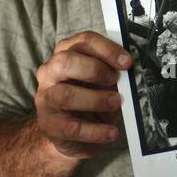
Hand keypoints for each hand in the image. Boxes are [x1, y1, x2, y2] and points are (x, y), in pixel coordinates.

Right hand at [34, 31, 131, 158]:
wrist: (71, 135)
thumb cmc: (91, 101)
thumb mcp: (103, 83)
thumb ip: (113, 73)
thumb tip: (131, 72)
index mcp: (66, 55)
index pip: (83, 42)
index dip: (106, 49)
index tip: (127, 62)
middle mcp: (50, 73)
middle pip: (64, 61)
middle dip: (94, 69)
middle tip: (115, 80)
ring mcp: (46, 99)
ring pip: (64, 95)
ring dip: (95, 99)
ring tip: (116, 103)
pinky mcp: (48, 125)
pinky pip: (71, 127)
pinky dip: (95, 131)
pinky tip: (111, 132)